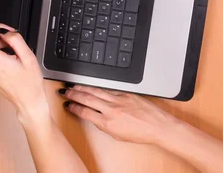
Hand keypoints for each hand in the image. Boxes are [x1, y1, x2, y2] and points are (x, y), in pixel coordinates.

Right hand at [61, 85, 178, 144]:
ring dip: (84, 88)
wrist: (157, 126)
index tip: (67, 104)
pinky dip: (100, 88)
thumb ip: (104, 126)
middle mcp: (111, 109)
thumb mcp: (117, 135)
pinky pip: (109, 90)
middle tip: (65, 91)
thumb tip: (95, 118)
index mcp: (107, 123)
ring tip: (75, 86)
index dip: (74, 107)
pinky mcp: (127, 93)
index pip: (85, 112)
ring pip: (97, 91)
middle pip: (88, 98)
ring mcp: (119, 99)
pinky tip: (94, 86)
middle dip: (74, 94)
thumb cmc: (140, 133)